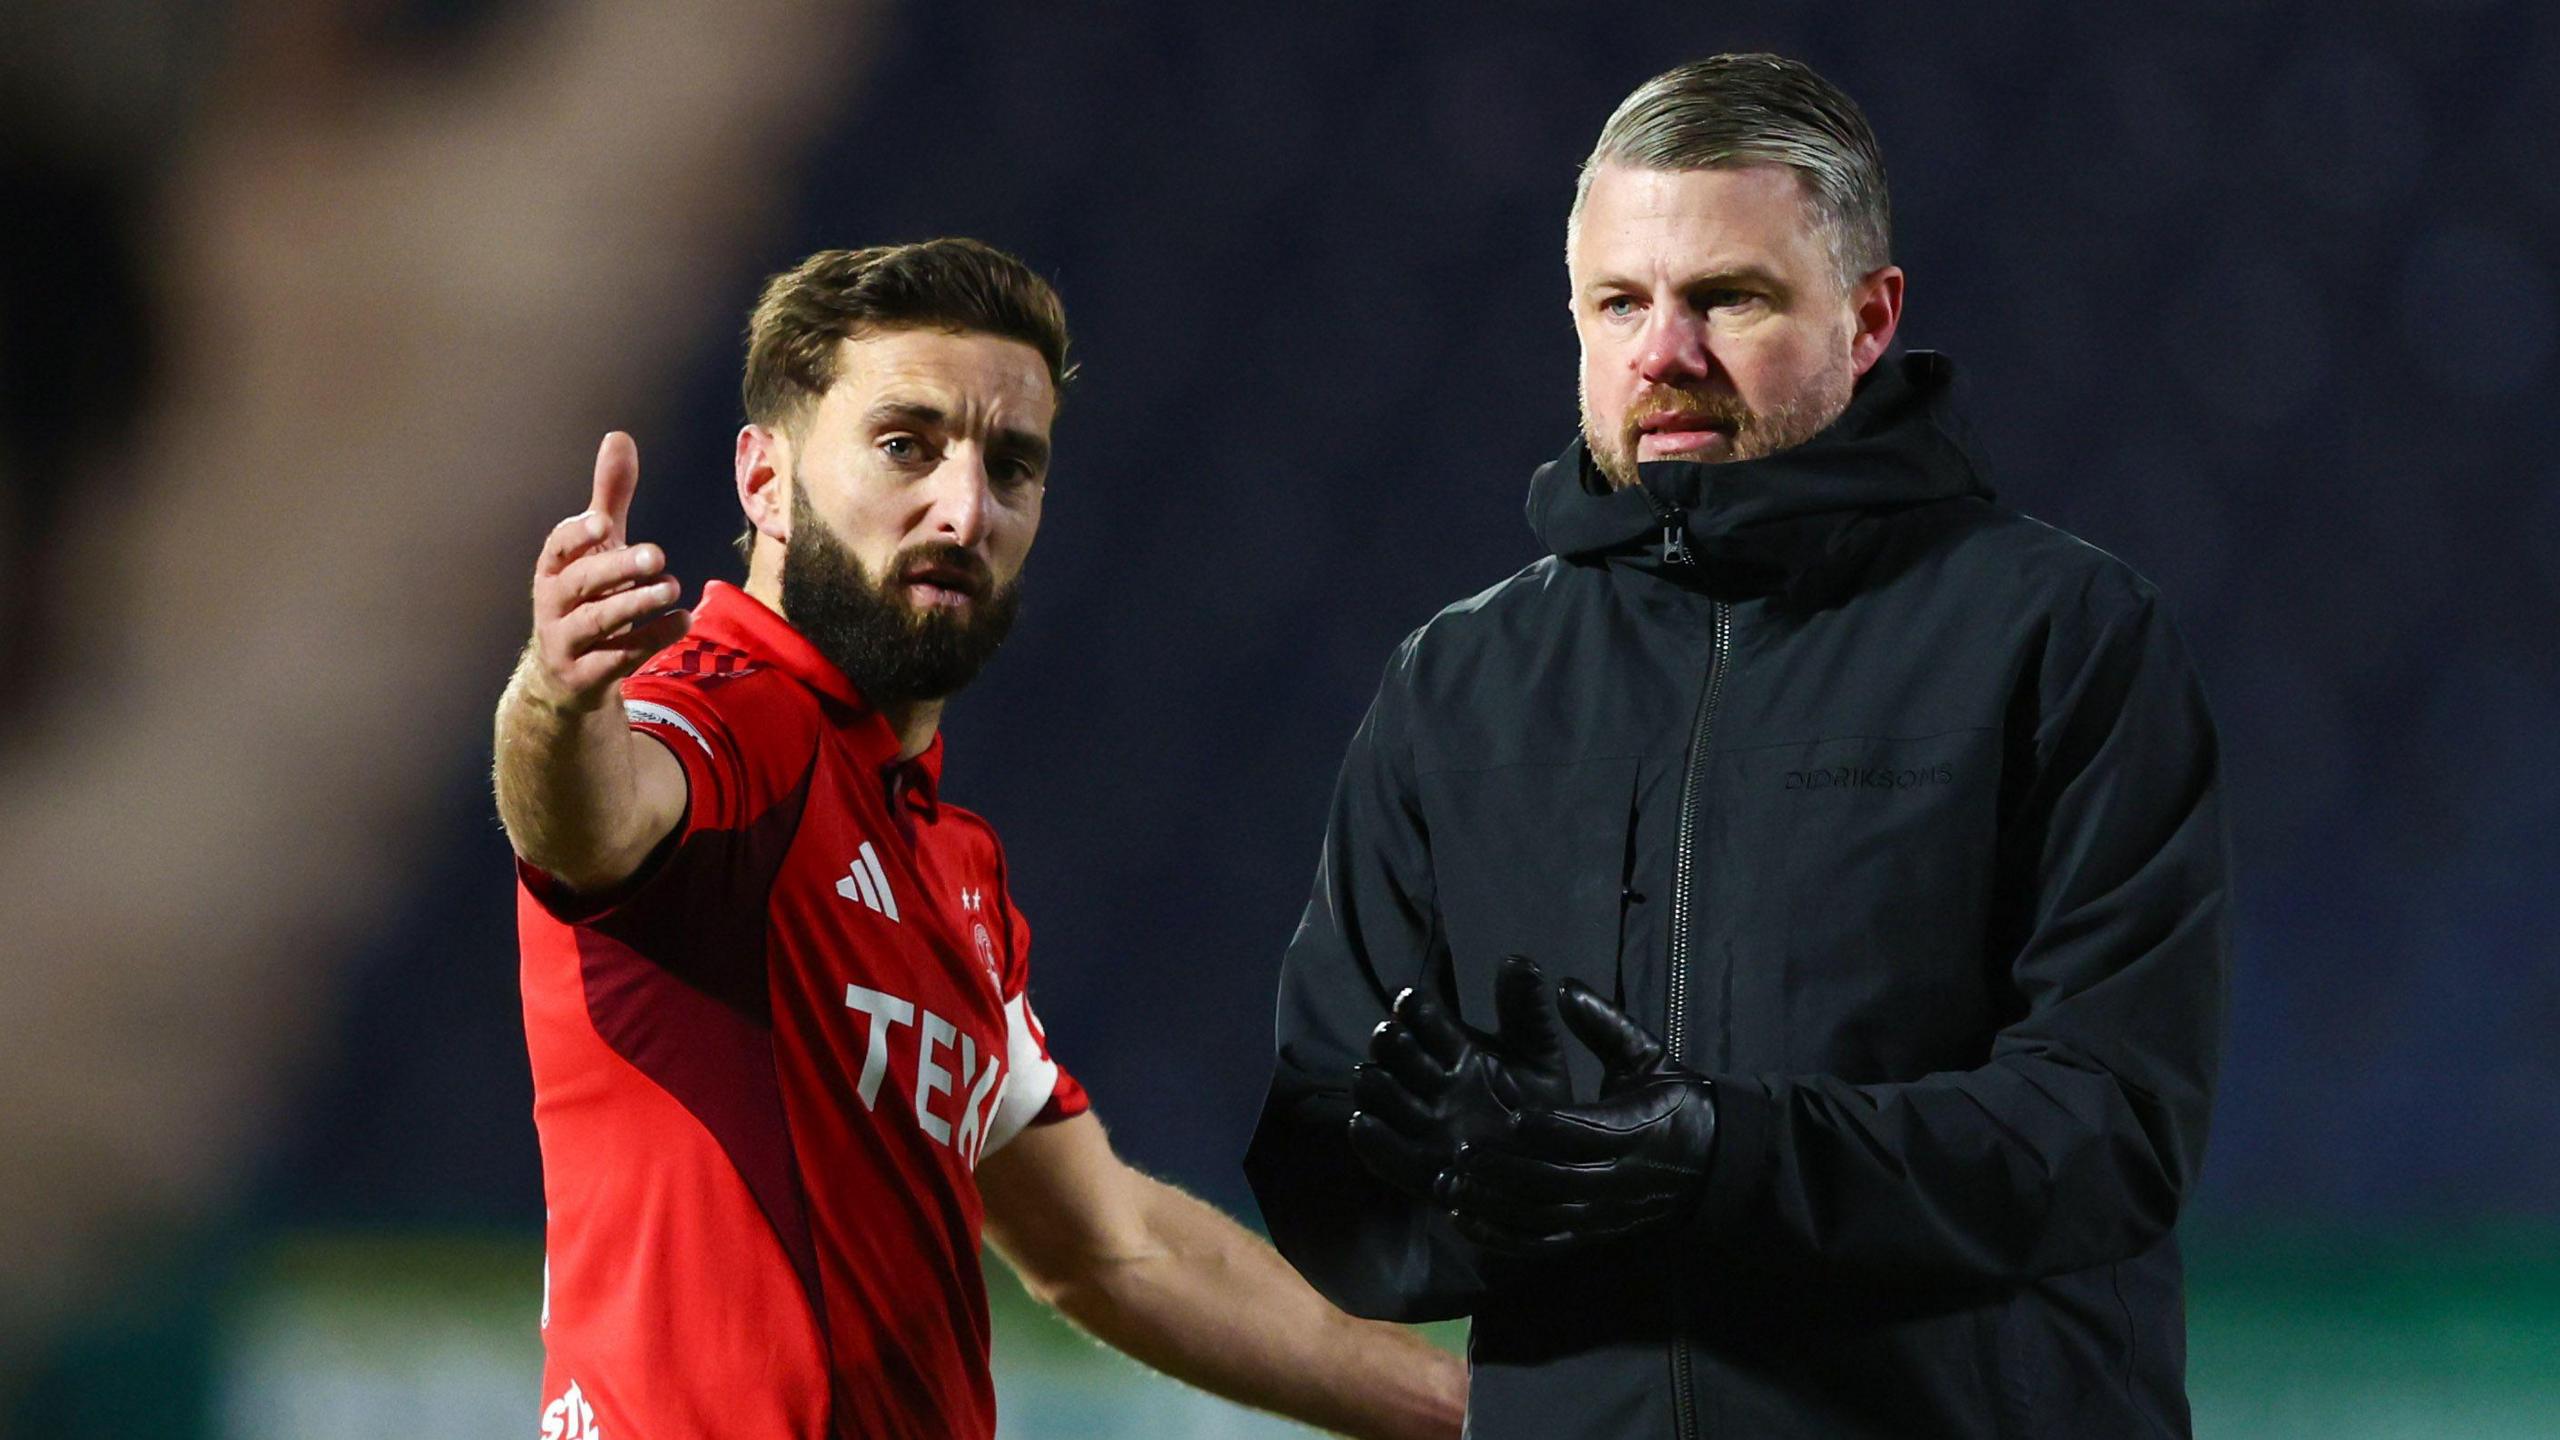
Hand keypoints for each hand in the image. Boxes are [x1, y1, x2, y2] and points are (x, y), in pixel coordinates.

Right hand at [526, 432, 691, 711]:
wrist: (567, 675)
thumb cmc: (587, 596)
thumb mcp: (597, 548)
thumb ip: (609, 498)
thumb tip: (619, 436)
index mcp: (554, 567)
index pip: (557, 547)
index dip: (578, 535)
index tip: (605, 522)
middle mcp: (553, 603)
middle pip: (580, 584)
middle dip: (617, 568)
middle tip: (657, 555)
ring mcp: (567, 642)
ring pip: (597, 623)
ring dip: (636, 604)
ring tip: (674, 585)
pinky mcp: (587, 675)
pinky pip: (618, 658)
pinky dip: (651, 640)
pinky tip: (683, 621)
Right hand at [1346, 955, 1573, 1204]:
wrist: (1560, 1168)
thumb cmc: (1543, 1106)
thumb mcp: (1539, 1054)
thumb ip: (1527, 1011)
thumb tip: (1515, 960)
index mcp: (1454, 1049)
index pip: (1422, 1018)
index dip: (1413, 1008)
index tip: (1413, 1002)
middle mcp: (1430, 1083)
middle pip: (1393, 1054)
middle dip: (1389, 1042)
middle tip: (1393, 1036)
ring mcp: (1421, 1126)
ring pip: (1379, 1098)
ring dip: (1372, 1085)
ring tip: (1373, 1077)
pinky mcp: (1421, 1170)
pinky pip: (1386, 1157)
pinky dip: (1372, 1141)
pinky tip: (1363, 1124)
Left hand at [1439, 979, 1717, 1252]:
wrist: (1716, 1166)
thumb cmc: (1676, 1102)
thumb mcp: (1648, 1057)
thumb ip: (1605, 1024)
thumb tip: (1564, 987)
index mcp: (1635, 1129)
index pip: (1589, 1133)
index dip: (1550, 1128)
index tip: (1511, 1115)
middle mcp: (1618, 1178)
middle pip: (1557, 1180)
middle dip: (1507, 1168)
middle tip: (1462, 1150)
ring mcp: (1604, 1212)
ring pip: (1543, 1216)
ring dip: (1494, 1205)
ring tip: (1450, 1184)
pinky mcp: (1593, 1234)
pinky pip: (1542, 1244)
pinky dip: (1502, 1237)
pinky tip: (1462, 1220)